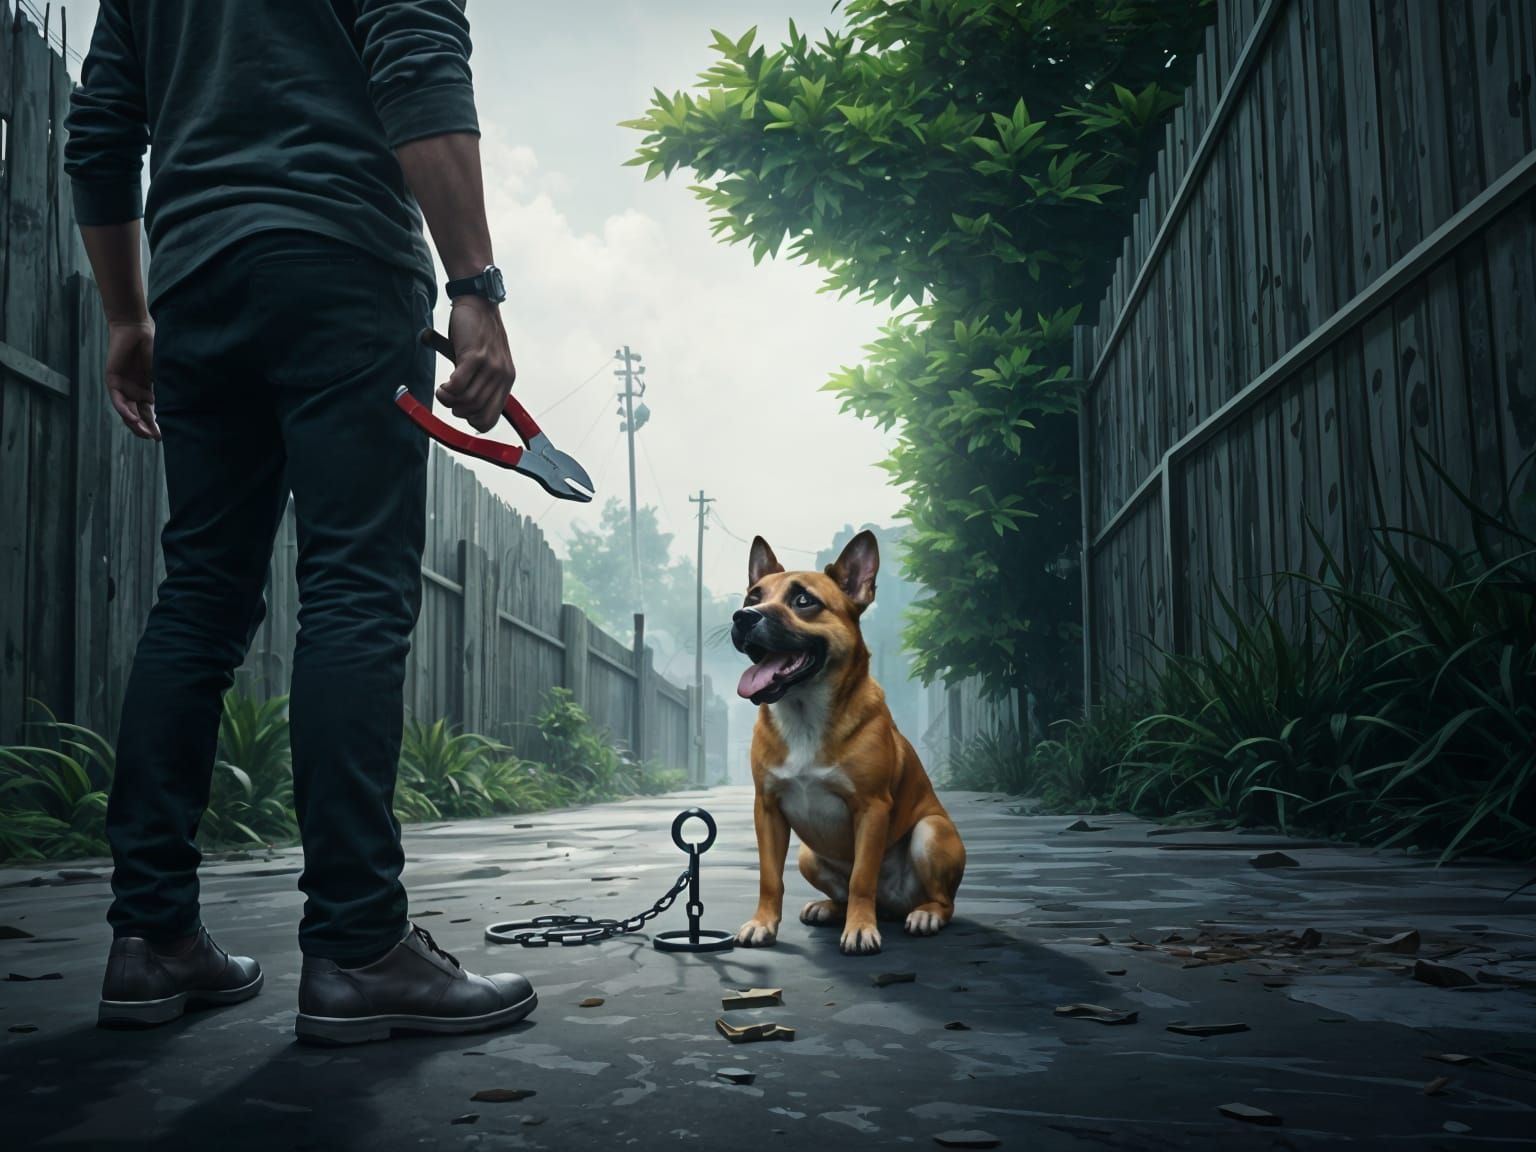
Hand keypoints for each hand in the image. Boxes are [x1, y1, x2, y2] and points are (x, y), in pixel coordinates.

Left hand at [105, 320, 159, 440]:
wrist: (137, 328)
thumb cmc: (153, 346)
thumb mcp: (164, 372)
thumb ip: (168, 388)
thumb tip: (184, 406)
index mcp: (146, 389)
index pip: (149, 411)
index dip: (155, 424)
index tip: (163, 436)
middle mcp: (133, 390)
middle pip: (137, 414)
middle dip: (145, 428)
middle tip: (156, 438)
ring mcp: (122, 386)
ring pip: (126, 411)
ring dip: (135, 423)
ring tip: (145, 433)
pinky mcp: (112, 380)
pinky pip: (117, 400)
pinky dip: (124, 410)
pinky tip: (133, 419)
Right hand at [440, 297, 514, 432]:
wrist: (478, 302)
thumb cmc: (478, 333)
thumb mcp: (487, 362)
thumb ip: (481, 383)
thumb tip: (465, 407)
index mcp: (506, 381)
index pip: (492, 418)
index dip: (473, 422)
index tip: (460, 412)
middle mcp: (502, 376)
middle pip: (476, 412)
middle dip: (458, 411)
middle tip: (449, 398)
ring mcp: (490, 367)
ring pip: (466, 401)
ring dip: (449, 400)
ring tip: (443, 391)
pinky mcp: (475, 356)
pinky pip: (458, 386)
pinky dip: (446, 391)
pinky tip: (442, 386)